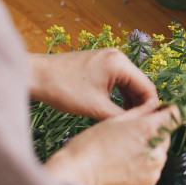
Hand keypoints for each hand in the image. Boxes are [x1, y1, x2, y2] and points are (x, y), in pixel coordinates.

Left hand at [29, 49, 157, 120]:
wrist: (35, 76)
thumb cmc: (62, 89)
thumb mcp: (95, 108)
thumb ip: (121, 116)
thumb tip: (139, 125)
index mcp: (120, 63)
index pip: (147, 87)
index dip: (151, 108)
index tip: (148, 126)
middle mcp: (117, 57)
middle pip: (140, 85)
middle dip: (140, 106)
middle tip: (137, 127)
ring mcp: (108, 59)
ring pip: (128, 84)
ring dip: (130, 102)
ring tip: (126, 122)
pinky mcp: (99, 64)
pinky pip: (117, 82)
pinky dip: (119, 96)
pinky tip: (115, 111)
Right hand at [44, 103, 180, 184]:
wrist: (76, 178)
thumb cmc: (89, 147)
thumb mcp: (113, 121)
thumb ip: (139, 112)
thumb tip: (154, 105)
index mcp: (148, 130)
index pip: (175, 116)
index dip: (169, 112)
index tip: (162, 113)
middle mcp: (156, 152)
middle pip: (166, 136)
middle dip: (154, 133)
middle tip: (131, 135)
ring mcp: (153, 172)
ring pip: (158, 155)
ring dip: (148, 151)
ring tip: (123, 154)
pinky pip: (151, 173)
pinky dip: (142, 169)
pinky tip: (123, 167)